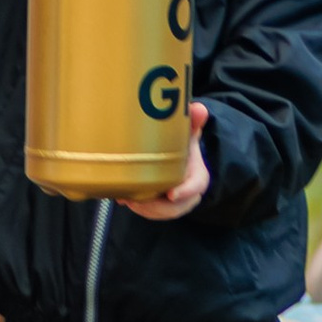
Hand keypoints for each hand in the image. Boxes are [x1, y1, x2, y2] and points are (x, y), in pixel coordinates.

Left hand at [121, 101, 209, 220]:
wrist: (179, 160)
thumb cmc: (182, 147)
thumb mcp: (188, 134)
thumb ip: (193, 122)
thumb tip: (198, 108)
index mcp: (197, 176)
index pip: (196, 186)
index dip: (185, 191)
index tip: (171, 194)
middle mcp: (188, 193)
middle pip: (175, 207)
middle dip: (155, 206)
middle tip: (135, 199)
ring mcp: (173, 203)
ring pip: (160, 212)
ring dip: (142, 208)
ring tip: (124, 197)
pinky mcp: (160, 207)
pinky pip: (150, 213)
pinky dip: (136, 208)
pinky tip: (122, 197)